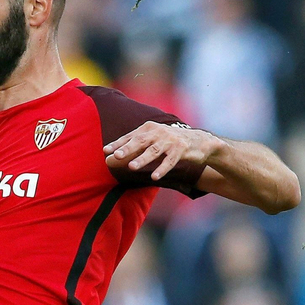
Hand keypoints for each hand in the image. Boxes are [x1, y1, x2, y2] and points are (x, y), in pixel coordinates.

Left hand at [105, 121, 219, 180]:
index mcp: (149, 128)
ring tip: (131, 167)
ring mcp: (170, 140)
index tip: (106, 151)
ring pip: (154, 151)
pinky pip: (170, 161)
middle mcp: (158, 132)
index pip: (130, 136)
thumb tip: (112, 158)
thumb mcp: (152, 140)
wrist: (199, 141)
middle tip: (117, 156)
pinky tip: (154, 177)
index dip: (118, 143)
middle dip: (128, 148)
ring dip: (142, 159)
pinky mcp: (181, 150)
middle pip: (141, 141)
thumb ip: (135, 147)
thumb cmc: (169, 142)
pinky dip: (162, 168)